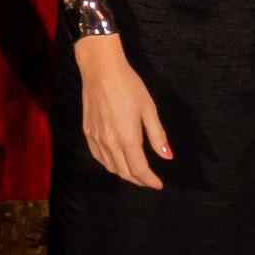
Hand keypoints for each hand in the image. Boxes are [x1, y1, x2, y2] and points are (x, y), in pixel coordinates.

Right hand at [73, 36, 176, 190]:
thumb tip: (167, 156)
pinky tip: (115, 160)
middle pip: (125, 172)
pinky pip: (98, 157)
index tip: (158, 184)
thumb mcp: (148, 109)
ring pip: (110, 167)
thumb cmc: (129, 86)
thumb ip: (157, 136)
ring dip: (124, 173)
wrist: (101, 70)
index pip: (139, 169)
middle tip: (149, 180)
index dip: (150, 180)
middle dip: (139, 180)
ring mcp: (96, 138)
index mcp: (127, 138)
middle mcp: (110, 143)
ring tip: (135, 172)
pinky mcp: (88, 132)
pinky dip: (109, 164)